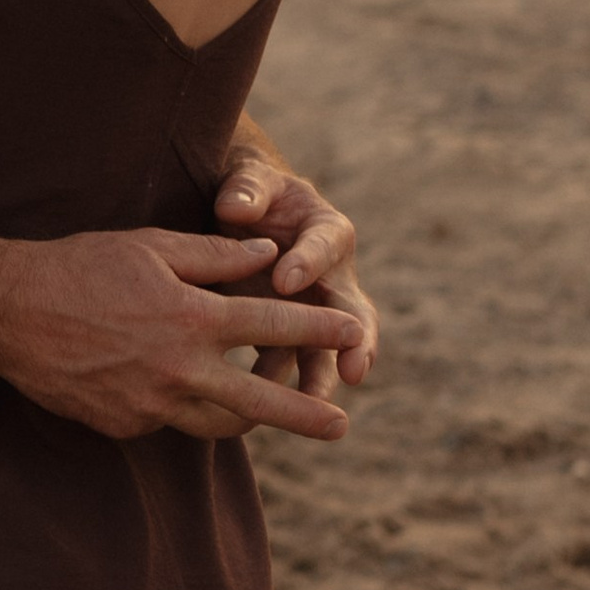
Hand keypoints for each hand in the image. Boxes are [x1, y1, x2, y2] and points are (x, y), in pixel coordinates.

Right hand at [0, 227, 365, 442]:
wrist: (9, 311)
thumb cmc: (79, 266)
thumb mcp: (149, 245)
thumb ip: (214, 254)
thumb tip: (265, 253)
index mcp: (191, 317)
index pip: (273, 327)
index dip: (319, 329)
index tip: (353, 331)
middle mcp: (180, 369)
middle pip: (262, 401)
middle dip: (307, 412)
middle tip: (342, 421)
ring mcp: (153, 404)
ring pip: (220, 425)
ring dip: (250, 418)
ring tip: (267, 412)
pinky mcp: (127, 425)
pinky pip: (170, 420)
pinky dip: (184, 405)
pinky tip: (174, 385)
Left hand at [214, 141, 379, 401]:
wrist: (238, 215)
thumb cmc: (250, 192)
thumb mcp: (249, 180)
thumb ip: (246, 190)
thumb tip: (235, 209)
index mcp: (328, 231)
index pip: (326, 245)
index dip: (308, 262)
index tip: (284, 280)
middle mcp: (331, 277)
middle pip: (352, 311)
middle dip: (355, 341)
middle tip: (353, 368)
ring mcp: (313, 311)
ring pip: (327, 349)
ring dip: (322, 377)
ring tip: (313, 406)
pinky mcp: (287, 336)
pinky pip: (291, 363)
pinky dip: (283, 387)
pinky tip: (265, 409)